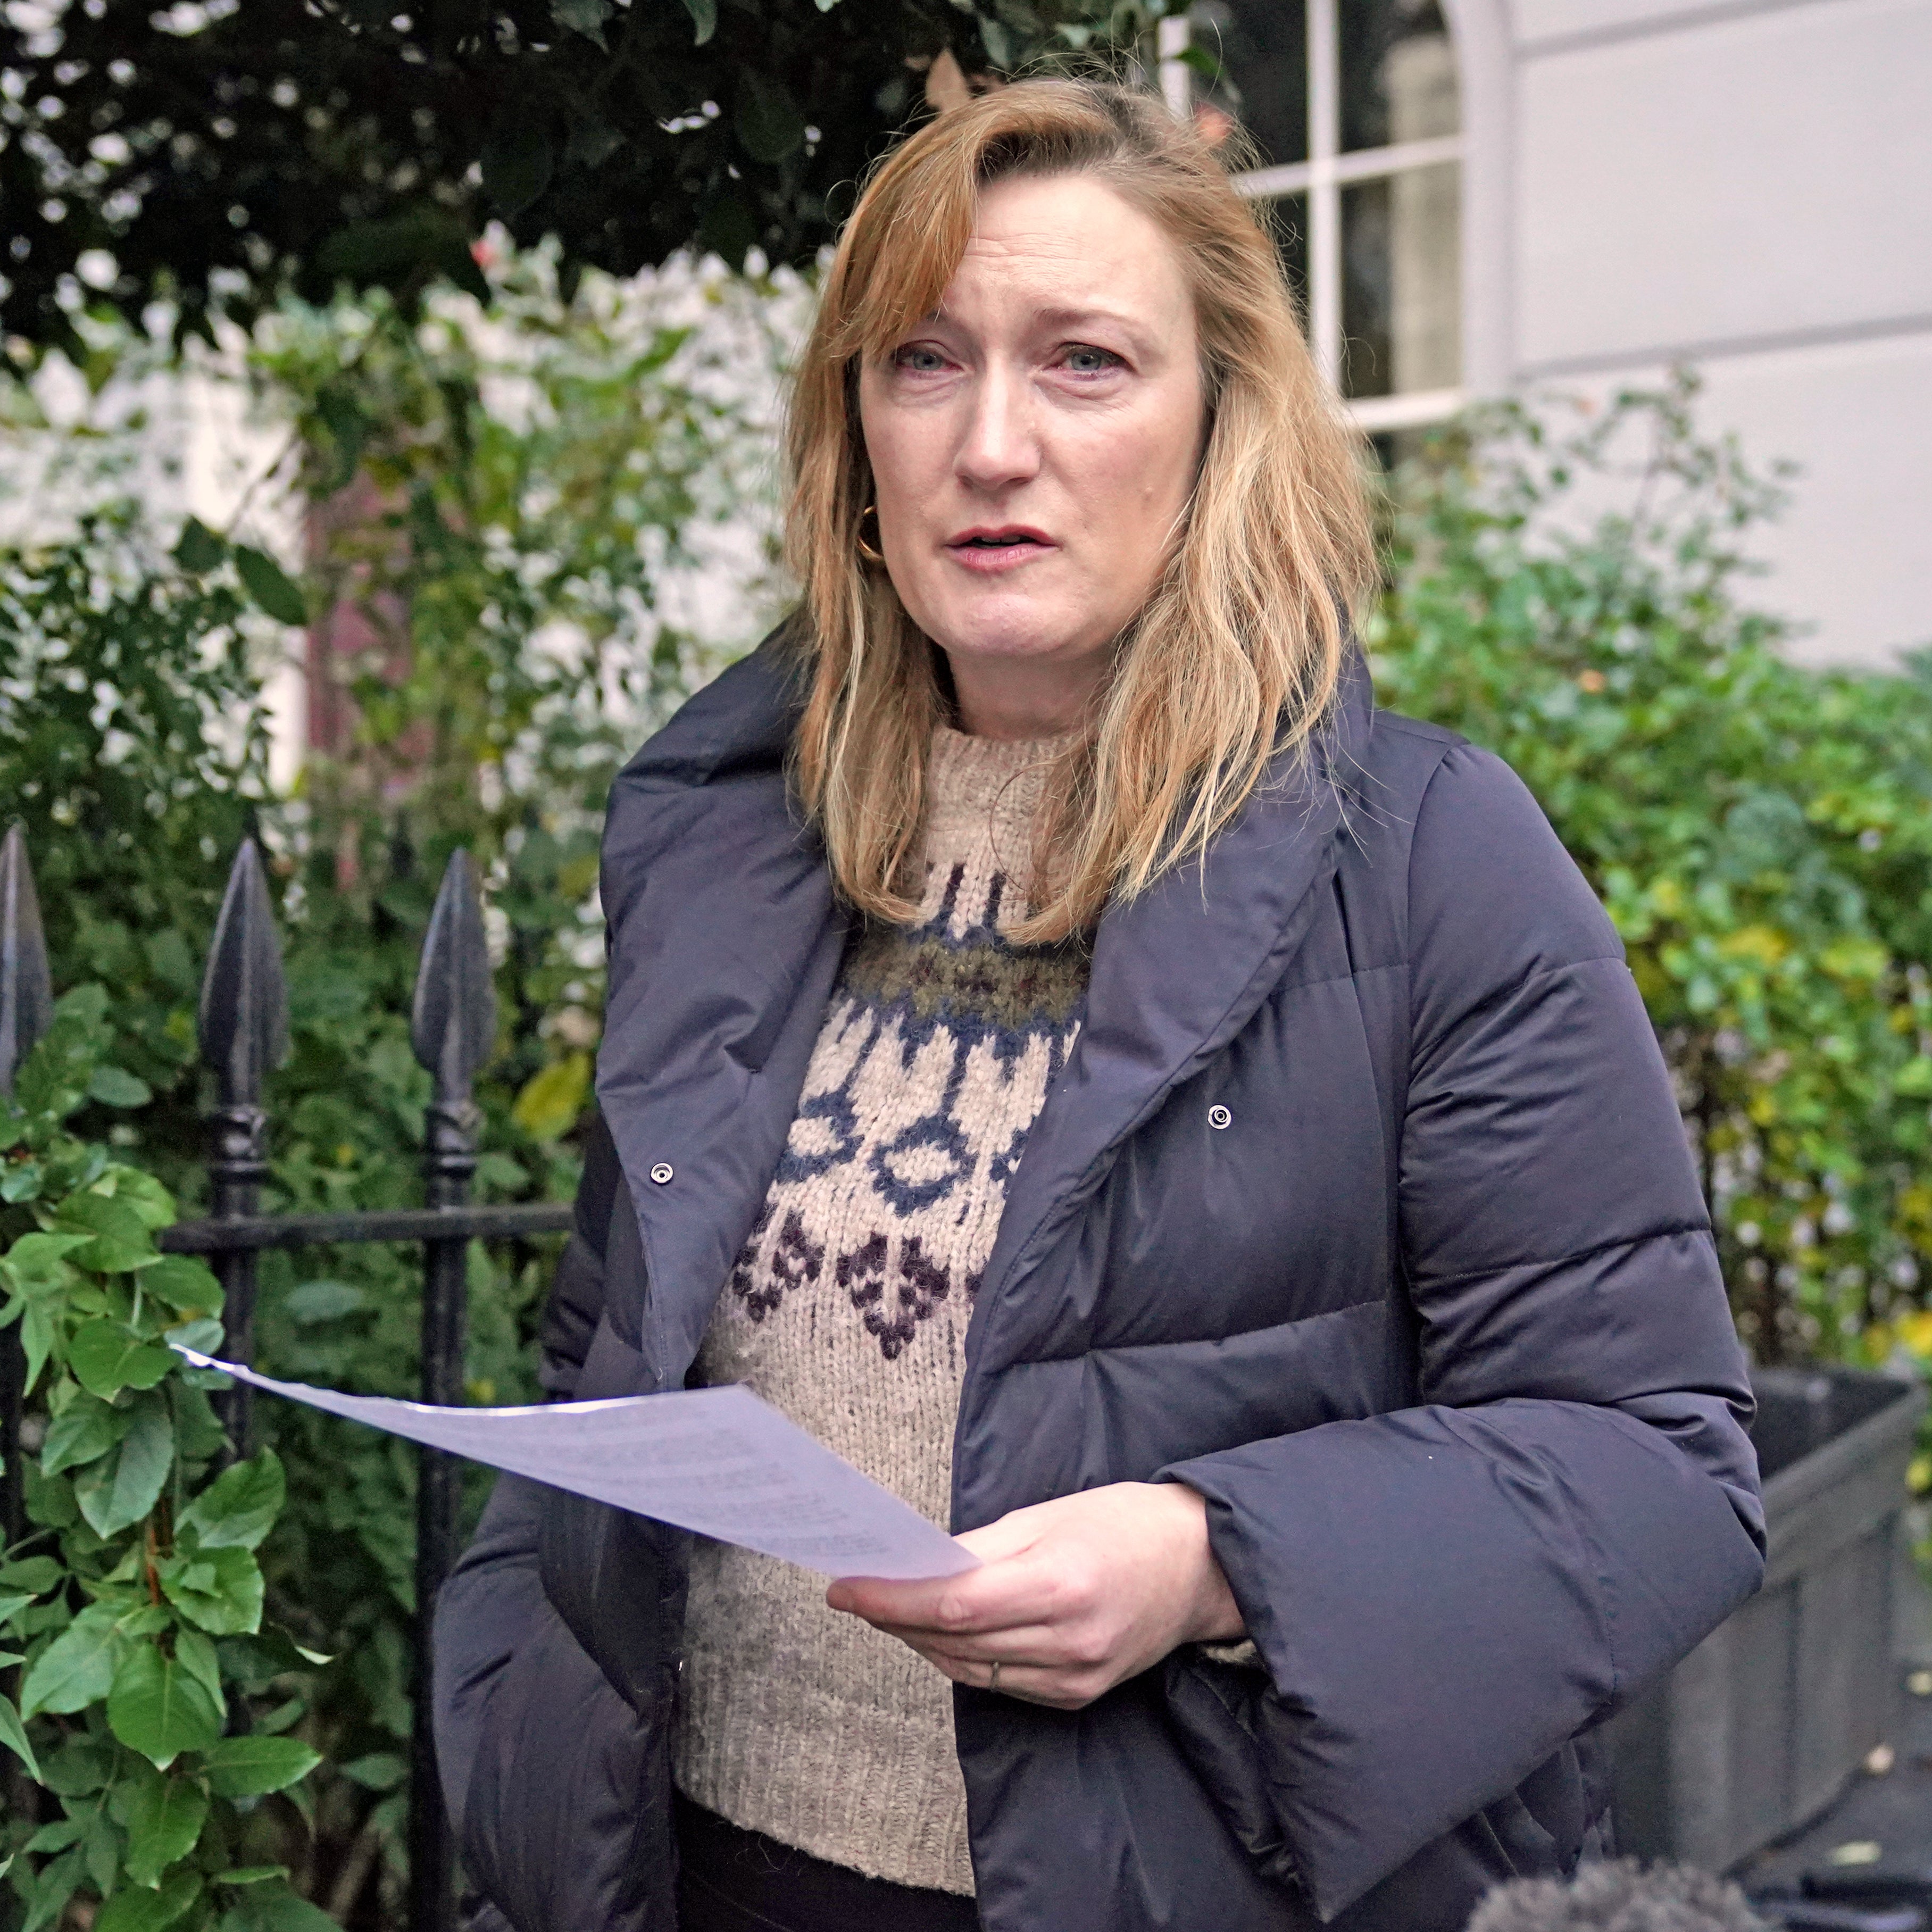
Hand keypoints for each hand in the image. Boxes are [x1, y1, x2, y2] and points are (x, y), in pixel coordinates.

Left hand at [826, 1481, 1244, 1710]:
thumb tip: (919, 1568)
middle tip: (857, 1592)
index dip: (891, 1599)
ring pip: (971, 1670)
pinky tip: (941, 1635)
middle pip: (955, 1640)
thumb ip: (982, 1548)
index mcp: (1060, 1584)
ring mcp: (1075, 1677)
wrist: (1200, 1566)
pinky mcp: (1079, 1695)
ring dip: (922, 1642)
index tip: (844, 1587)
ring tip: (889, 1611)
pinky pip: (1002, 1684)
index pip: (952, 1603)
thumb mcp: (1049, 1515)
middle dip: (896, 1618)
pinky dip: (964, 1660)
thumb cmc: (1124, 1522)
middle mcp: (1067, 1641)